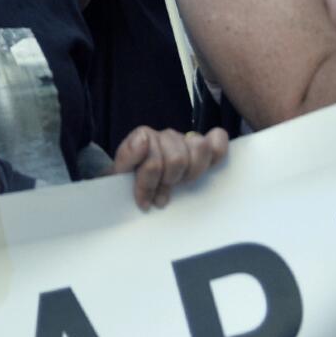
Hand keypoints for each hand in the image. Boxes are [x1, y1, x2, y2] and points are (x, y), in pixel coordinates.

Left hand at [110, 127, 228, 209]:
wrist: (133, 183)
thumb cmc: (128, 181)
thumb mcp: (117, 175)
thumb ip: (126, 156)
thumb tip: (144, 139)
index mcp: (142, 138)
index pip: (152, 154)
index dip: (148, 181)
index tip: (144, 200)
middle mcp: (164, 136)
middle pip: (177, 158)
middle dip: (169, 181)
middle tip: (161, 195)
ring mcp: (184, 139)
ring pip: (200, 148)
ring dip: (191, 173)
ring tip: (179, 185)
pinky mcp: (203, 146)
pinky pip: (218, 139)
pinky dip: (217, 151)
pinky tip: (207, 168)